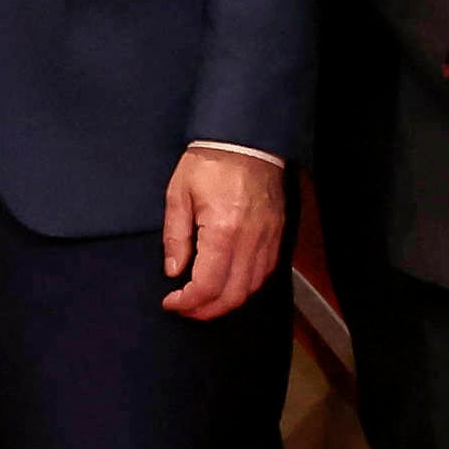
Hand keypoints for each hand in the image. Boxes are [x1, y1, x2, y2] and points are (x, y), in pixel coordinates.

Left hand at [160, 147, 285, 319]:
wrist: (248, 139)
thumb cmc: (210, 163)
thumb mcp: (179, 195)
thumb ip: (175, 237)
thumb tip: (174, 271)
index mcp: (223, 231)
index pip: (207, 285)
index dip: (187, 302)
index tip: (171, 301)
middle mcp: (250, 239)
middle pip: (233, 294)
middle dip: (206, 310)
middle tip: (186, 308)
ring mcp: (268, 237)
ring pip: (252, 287)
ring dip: (227, 301)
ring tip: (205, 300)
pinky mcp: (277, 232)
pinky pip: (266, 270)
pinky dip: (247, 285)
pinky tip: (230, 282)